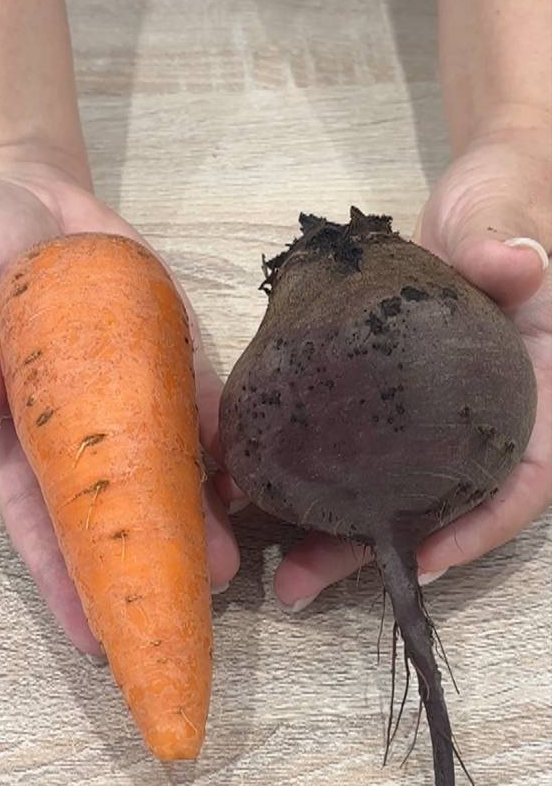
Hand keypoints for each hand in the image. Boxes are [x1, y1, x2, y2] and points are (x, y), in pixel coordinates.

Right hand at [0, 156, 238, 652]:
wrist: (34, 190)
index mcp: (16, 424)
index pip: (38, 516)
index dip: (62, 577)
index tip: (91, 637)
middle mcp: (76, 424)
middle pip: (110, 508)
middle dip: (140, 562)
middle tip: (180, 614)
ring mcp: (127, 392)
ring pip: (162, 468)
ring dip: (193, 517)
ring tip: (229, 566)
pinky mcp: (167, 354)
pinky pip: (196, 402)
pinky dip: (217, 441)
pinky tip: (241, 480)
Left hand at [269, 126, 550, 608]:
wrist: (468, 201)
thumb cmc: (507, 203)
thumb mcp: (508, 214)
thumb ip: (507, 238)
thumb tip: (513, 264)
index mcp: (538, 397)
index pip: (525, 481)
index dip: (481, 529)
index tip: (423, 560)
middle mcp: (487, 424)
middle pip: (442, 508)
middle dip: (377, 553)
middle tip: (302, 584)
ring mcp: (436, 421)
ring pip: (394, 494)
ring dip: (335, 536)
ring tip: (274, 570)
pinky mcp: (392, 407)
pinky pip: (360, 455)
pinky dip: (317, 481)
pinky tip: (262, 498)